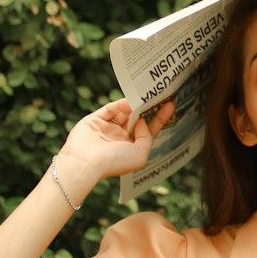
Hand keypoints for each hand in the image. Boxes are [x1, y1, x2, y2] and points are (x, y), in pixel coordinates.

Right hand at [57, 97, 175, 186]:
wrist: (86, 163)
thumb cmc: (113, 162)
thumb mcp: (140, 154)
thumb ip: (147, 136)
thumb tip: (141, 120)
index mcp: (131, 148)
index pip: (149, 130)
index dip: (159, 118)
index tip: (170, 105)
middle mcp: (119, 138)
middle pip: (137, 119)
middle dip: (147, 108)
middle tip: (159, 94)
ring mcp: (107, 129)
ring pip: (124, 112)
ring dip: (135, 105)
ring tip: (146, 95)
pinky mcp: (95, 120)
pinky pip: (110, 109)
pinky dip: (120, 103)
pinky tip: (130, 100)